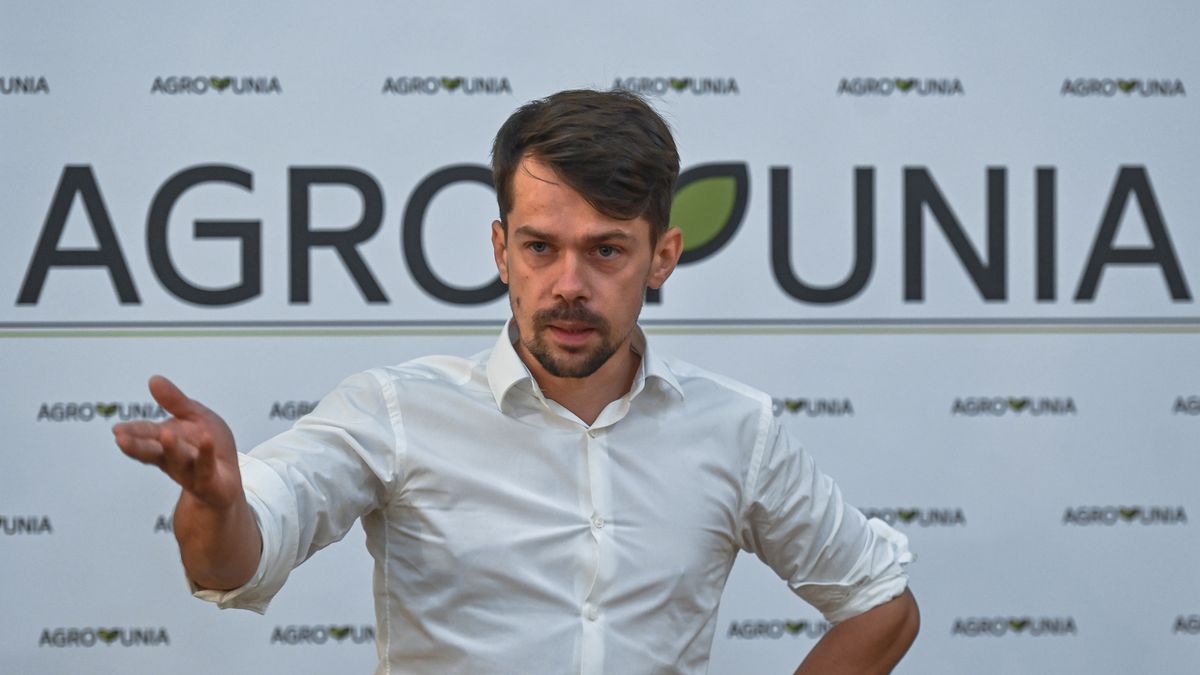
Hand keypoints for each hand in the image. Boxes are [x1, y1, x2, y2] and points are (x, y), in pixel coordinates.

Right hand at [113, 375, 241, 509]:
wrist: (227, 480)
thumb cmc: (209, 446)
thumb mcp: (195, 417)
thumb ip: (175, 401)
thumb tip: (154, 379)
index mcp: (166, 442)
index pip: (147, 435)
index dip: (133, 433)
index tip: (118, 430)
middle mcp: (174, 459)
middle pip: (154, 451)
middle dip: (138, 445)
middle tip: (121, 438)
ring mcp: (190, 472)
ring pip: (179, 460)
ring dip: (172, 448)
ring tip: (166, 434)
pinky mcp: (208, 482)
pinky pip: (206, 467)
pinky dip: (205, 453)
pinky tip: (206, 439)